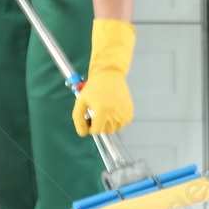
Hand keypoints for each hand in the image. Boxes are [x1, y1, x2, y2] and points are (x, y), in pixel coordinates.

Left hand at [72, 19, 135, 135]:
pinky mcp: (130, 111)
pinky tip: (113, 110)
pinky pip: (123, 123)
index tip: (89, 118)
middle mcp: (114, 114)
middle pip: (105, 130)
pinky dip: (117, 120)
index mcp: (102, 112)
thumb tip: (83, 133)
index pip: (96, 131)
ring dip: (108, 123)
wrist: (110, 75)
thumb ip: (78, 119)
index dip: (90, 126)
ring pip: (114, 128)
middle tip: (96, 112)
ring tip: (105, 110)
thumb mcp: (80, 101)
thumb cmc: (94, 87)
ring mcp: (123, 113)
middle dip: (99, 124)